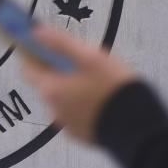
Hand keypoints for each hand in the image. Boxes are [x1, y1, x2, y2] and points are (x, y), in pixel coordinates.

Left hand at [22, 25, 137, 142]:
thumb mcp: (90, 57)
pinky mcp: (82, 135)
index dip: (35, 54)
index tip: (49, 45)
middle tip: (84, 61)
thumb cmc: (113, 87)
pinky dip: (83, 104)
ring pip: (63, 98)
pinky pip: (76, 113)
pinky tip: (103, 99)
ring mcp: (67, 125)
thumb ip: (61, 43)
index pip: (28, 69)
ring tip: (99, 80)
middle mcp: (53, 109)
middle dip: (59, 69)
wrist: (139, 128)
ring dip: (72, 87)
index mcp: (51, 90)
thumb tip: (37, 32)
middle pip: (47, 83)